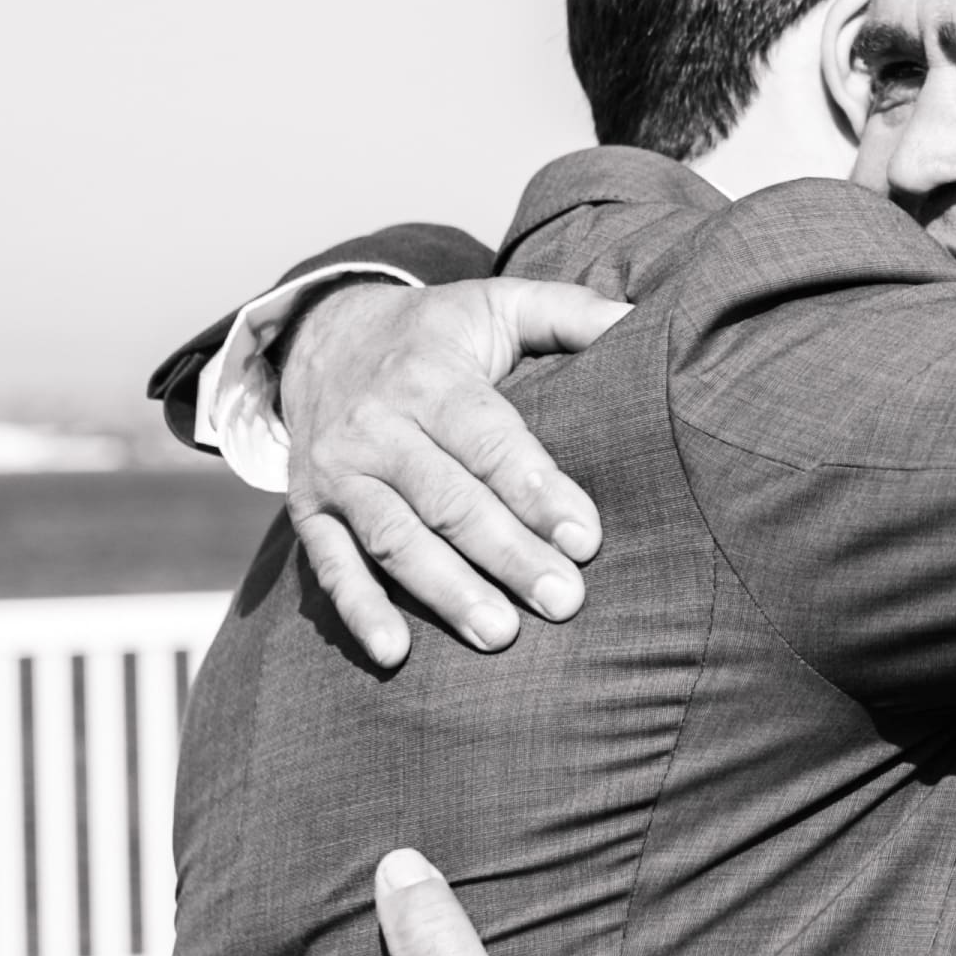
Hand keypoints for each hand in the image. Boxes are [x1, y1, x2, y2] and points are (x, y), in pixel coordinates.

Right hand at [281, 280, 629, 666]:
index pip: (487, 439)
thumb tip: (643, 319)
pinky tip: (395, 653)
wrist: (321, 336)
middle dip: (506, 553)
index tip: (585, 538)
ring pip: (394, 538)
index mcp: (429, 376)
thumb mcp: (497, 302)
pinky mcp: (311, 511)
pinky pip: (331, 565)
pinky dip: (359, 610)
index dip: (535, 489)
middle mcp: (376, 426)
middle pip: (446, 498)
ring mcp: (339, 473)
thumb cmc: (435, 332)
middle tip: (562, 600)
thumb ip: (571, 311)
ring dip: (445, 590)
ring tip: (498, 634)